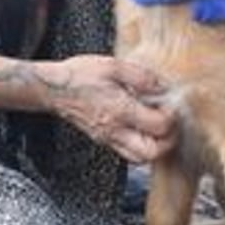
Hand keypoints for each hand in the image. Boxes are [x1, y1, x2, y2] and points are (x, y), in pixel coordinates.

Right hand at [41, 56, 176, 163]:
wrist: (53, 89)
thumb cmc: (80, 76)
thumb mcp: (114, 66)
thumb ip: (142, 77)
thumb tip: (162, 88)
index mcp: (120, 110)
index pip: (159, 126)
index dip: (171, 116)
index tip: (168, 104)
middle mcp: (115, 130)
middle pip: (152, 153)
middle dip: (168, 140)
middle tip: (169, 123)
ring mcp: (109, 139)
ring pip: (141, 158)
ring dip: (156, 147)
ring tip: (157, 128)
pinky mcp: (104, 140)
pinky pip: (129, 154)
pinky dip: (142, 146)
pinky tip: (142, 129)